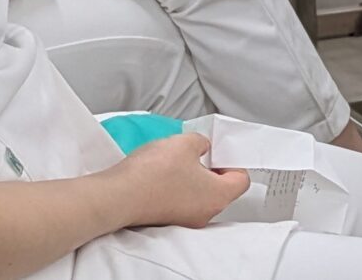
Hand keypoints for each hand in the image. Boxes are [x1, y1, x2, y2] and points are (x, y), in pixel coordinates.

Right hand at [110, 133, 249, 229]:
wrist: (120, 195)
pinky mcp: (167, 219)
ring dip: (194, 177)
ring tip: (178, 160)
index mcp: (218, 196)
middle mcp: (206, 213)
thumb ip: (202, 142)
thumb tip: (202, 148)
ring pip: (200, 195)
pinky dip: (178, 187)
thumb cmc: (155, 172)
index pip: (241, 180)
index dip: (233, 161)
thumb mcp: (186, 142)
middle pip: (221, 189)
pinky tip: (164, 173)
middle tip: (199, 152)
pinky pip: (182, 201)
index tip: (220, 151)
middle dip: (212, 168)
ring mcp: (186, 220)